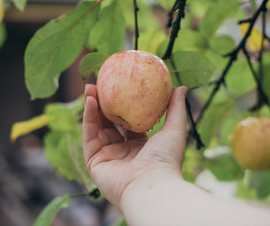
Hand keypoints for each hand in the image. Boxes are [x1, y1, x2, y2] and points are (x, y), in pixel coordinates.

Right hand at [82, 84, 187, 207]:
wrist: (151, 186)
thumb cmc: (166, 160)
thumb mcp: (174, 129)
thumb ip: (176, 108)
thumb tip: (181, 87)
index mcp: (140, 147)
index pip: (128, 123)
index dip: (123, 105)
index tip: (121, 86)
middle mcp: (122, 152)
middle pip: (109, 124)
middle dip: (104, 104)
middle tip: (102, 83)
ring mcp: (107, 157)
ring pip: (97, 128)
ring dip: (93, 107)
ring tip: (90, 86)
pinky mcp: (94, 162)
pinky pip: (89, 136)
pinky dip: (88, 118)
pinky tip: (89, 100)